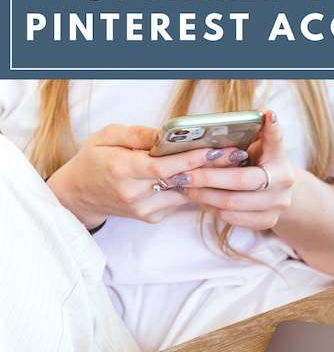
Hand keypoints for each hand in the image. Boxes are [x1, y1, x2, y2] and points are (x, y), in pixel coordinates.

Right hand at [46, 124, 241, 227]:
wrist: (80, 196)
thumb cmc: (93, 161)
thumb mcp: (106, 136)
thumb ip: (136, 134)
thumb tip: (164, 133)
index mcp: (120, 170)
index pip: (162, 168)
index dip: (190, 160)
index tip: (213, 148)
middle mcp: (133, 194)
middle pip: (179, 181)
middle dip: (209, 167)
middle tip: (235, 154)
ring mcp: (144, 210)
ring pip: (183, 193)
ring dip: (204, 178)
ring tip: (228, 161)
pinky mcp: (151, 218)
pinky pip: (178, 200)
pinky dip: (190, 187)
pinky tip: (204, 174)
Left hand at [175, 111, 294, 229]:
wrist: (277, 191)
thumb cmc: (260, 161)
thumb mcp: (259, 143)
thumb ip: (256, 130)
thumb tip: (261, 112)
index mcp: (280, 157)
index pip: (276, 140)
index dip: (273, 129)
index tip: (268, 115)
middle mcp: (283, 181)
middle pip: (240, 180)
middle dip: (207, 177)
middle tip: (182, 174)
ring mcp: (277, 204)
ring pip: (231, 202)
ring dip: (203, 195)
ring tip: (184, 186)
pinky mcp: (268, 221)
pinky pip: (231, 216)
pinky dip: (211, 207)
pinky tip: (199, 198)